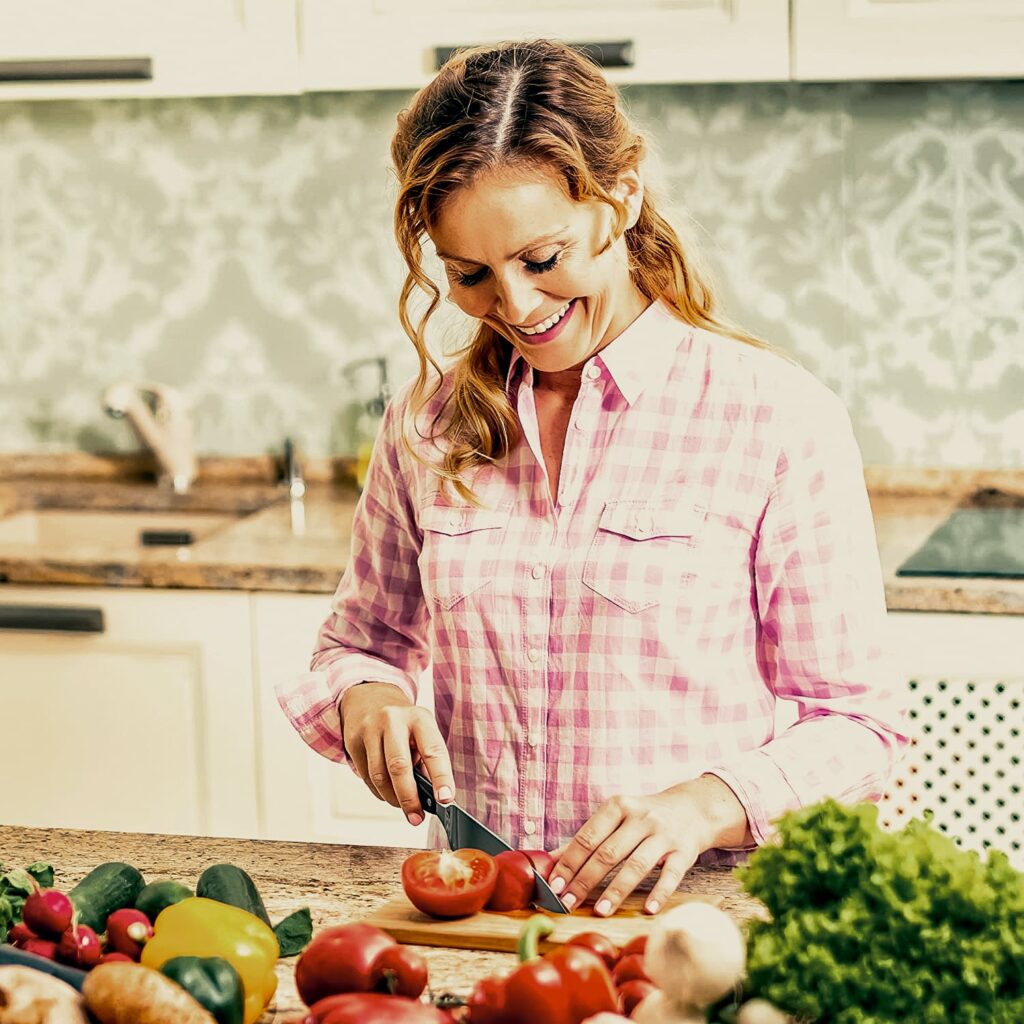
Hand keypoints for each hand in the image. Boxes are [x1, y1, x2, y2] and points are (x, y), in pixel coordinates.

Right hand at [340, 682, 455, 825]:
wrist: (369, 698)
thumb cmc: (403, 723)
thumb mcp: (421, 731)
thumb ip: (426, 760)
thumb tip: (432, 797)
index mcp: (419, 718)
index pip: (433, 750)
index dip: (441, 777)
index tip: (446, 799)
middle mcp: (394, 720)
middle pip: (399, 766)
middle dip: (409, 798)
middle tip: (416, 817)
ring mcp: (370, 729)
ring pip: (379, 776)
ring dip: (392, 799)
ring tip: (403, 806)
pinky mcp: (353, 740)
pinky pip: (365, 777)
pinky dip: (379, 791)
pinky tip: (387, 792)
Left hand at [546, 775, 751, 916]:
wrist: (694, 808)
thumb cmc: (645, 816)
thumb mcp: (616, 816)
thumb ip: (587, 838)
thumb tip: (550, 860)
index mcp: (618, 806)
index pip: (588, 837)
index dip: (569, 862)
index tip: (555, 885)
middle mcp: (641, 818)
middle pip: (608, 853)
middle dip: (585, 880)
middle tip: (568, 903)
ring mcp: (664, 835)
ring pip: (637, 865)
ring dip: (616, 890)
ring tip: (599, 911)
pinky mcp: (684, 852)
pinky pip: (671, 875)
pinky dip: (659, 893)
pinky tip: (647, 909)